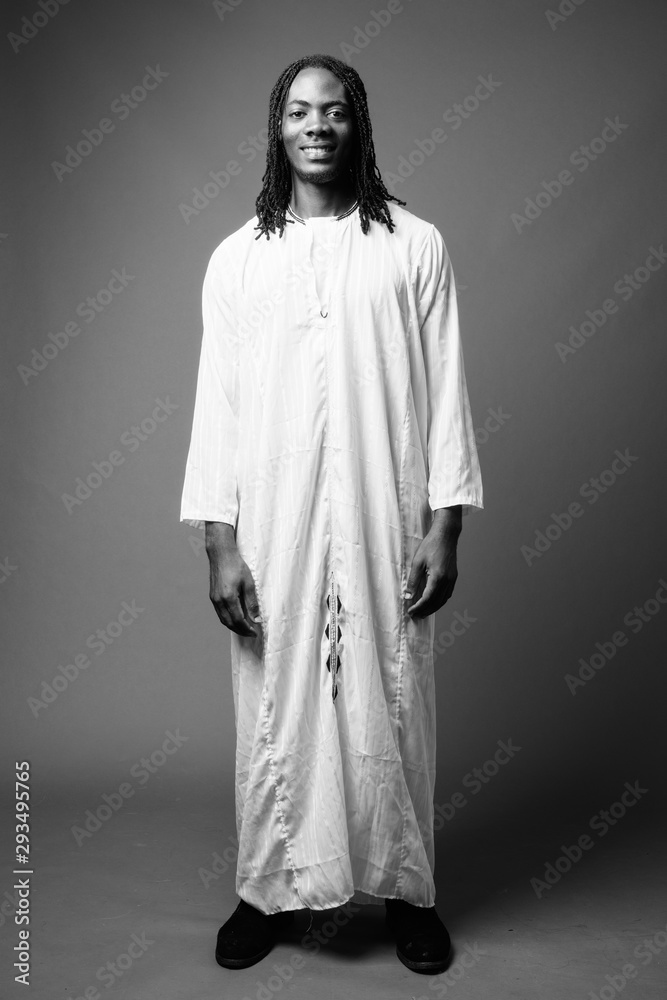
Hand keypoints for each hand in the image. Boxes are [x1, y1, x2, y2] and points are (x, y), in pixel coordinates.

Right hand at [205, 522, 260, 637]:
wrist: (221, 554)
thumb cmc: (236, 566)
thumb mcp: (248, 583)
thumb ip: (252, 602)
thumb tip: (256, 618)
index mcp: (228, 598)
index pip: (238, 620)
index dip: (247, 628)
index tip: (255, 632)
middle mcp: (219, 601)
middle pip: (230, 623)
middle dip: (241, 630)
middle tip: (251, 633)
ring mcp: (214, 599)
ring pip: (223, 620)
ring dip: (234, 627)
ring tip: (244, 628)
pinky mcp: (212, 596)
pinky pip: (220, 613)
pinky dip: (228, 619)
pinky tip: (235, 618)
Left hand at [406, 506, 460, 618]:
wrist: (446, 535)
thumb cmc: (430, 546)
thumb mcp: (417, 562)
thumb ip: (413, 581)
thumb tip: (407, 596)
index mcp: (438, 578)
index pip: (427, 599)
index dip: (418, 607)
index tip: (410, 611)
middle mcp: (447, 581)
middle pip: (436, 602)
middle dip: (425, 611)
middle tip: (415, 616)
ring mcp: (452, 579)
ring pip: (443, 600)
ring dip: (433, 608)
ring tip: (423, 612)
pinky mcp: (454, 576)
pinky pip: (447, 594)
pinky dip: (440, 601)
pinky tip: (433, 602)